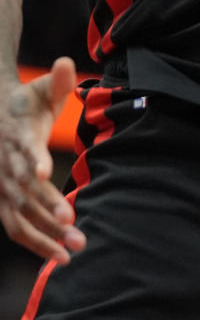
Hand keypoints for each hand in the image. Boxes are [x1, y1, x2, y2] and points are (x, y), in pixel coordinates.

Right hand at [0, 58, 85, 261]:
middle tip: (74, 224)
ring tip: (73, 250)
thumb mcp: (41, 89)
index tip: (44, 172)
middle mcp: (7, 166)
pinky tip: (58, 256)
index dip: (34, 160)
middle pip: (26, 190)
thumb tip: (66, 63)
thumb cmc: (26, 104)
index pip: (25, 150)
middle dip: (48, 208)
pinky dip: (34, 243)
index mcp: (18, 136)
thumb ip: (57, 81)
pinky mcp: (3, 202)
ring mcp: (2, 187)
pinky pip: (15, 227)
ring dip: (45, 234)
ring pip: (20, 216)